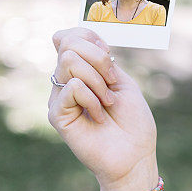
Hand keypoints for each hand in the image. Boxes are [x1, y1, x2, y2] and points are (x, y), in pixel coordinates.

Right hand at [48, 27, 157, 190]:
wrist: (135, 154)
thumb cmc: (132, 120)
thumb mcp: (120, 80)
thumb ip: (96, 59)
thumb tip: (61, 36)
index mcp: (82, 71)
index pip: (69, 36)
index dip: (90, 38)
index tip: (109, 55)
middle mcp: (65, 81)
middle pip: (69, 44)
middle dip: (100, 60)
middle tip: (113, 85)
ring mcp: (59, 98)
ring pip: (69, 62)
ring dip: (99, 81)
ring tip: (108, 103)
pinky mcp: (56, 114)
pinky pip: (72, 86)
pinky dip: (93, 98)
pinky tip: (99, 116)